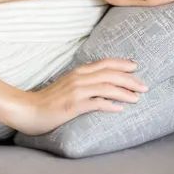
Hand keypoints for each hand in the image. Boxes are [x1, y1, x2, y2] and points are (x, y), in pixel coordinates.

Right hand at [13, 59, 147, 135]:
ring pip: (106, 86)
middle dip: (129, 79)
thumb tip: (103, 82)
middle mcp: (79, 77)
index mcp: (79, 71)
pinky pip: (96, 103)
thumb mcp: (68, 85)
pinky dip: (110, 104)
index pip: (105, 63)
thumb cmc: (50, 100)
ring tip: (137, 98)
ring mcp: (76, 91)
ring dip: (124, 92)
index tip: (136, 67)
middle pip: (109, 74)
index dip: (122, 63)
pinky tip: (120, 109)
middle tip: (144, 86)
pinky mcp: (73, 105)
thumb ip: (84, 81)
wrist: (29, 110)